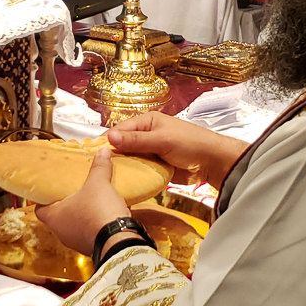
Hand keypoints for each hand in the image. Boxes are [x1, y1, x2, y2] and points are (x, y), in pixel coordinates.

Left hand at [37, 147, 130, 256]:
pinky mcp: (91, 248)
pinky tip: (104, 214)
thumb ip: (99, 167)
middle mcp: (61, 232)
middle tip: (73, 191)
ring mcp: (76, 242)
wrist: (119, 240)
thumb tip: (102, 151)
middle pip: (58, 217)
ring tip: (90, 201)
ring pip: (74, 226)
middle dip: (67, 204)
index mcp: (54, 217)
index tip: (52, 189)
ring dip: (82, 216)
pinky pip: (89, 233)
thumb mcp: (98, 183)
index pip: (39, 208)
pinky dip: (95, 224)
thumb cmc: (98, 211)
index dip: (44, 198)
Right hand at [108, 112, 248, 189]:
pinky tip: (122, 183)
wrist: (212, 162)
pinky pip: (140, 170)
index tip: (93, 154)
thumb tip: (110, 137)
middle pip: (123, 145)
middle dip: (113, 156)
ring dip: (122, 167)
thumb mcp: (161, 140)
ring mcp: (151, 152)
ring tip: (105, 178)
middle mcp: (146, 135)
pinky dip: (133, 175)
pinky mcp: (156, 166)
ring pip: (130, 159)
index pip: (121, 129)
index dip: (108, 141)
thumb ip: (136, 140)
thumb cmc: (190, 144)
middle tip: (97, 169)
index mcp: (147, 122)